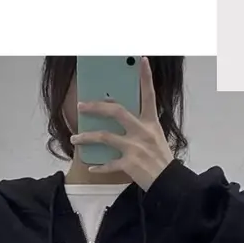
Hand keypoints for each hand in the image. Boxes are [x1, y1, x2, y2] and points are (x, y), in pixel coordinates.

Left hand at [70, 56, 173, 190]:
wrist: (168, 182)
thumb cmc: (161, 160)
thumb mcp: (156, 137)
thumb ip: (141, 126)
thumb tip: (121, 119)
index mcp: (151, 123)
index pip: (149, 95)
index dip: (146, 77)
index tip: (141, 60)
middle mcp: (142, 132)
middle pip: (116, 111)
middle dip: (96, 107)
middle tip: (80, 105)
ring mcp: (135, 148)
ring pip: (105, 136)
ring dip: (86, 137)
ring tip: (75, 139)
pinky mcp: (129, 164)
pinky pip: (109, 164)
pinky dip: (99, 166)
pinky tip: (91, 167)